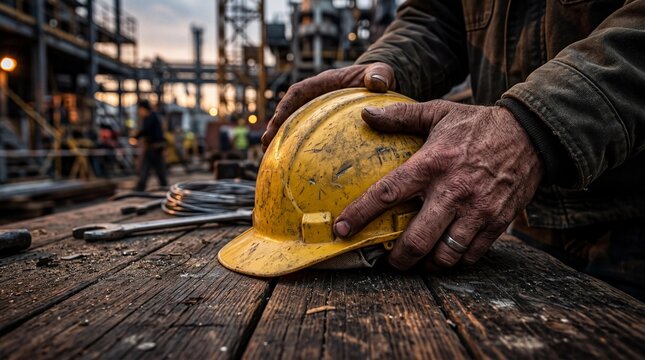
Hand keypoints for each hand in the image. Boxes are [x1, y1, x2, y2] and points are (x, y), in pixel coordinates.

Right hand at [261, 62, 395, 150]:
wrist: (381, 84)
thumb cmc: (379, 78)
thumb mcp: (382, 73)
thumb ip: (379, 74)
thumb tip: (377, 83)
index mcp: (325, 83)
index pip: (299, 92)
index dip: (285, 106)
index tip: (276, 120)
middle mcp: (317, 97)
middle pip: (289, 111)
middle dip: (276, 126)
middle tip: (266, 145)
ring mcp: (318, 112)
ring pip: (295, 125)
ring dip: (282, 140)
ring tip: (272, 160)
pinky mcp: (323, 125)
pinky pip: (308, 136)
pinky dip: (299, 149)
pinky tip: (297, 170)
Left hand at [332, 101, 543, 269]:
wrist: (532, 134)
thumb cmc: (478, 124)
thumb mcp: (439, 112)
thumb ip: (400, 115)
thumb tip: (365, 113)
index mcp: (433, 163)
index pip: (389, 193)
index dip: (361, 214)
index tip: (342, 230)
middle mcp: (454, 190)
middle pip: (417, 240)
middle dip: (398, 259)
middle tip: (388, 261)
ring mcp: (478, 210)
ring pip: (445, 255)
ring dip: (427, 264)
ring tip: (417, 260)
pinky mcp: (497, 222)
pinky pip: (471, 255)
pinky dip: (455, 261)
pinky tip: (445, 254)